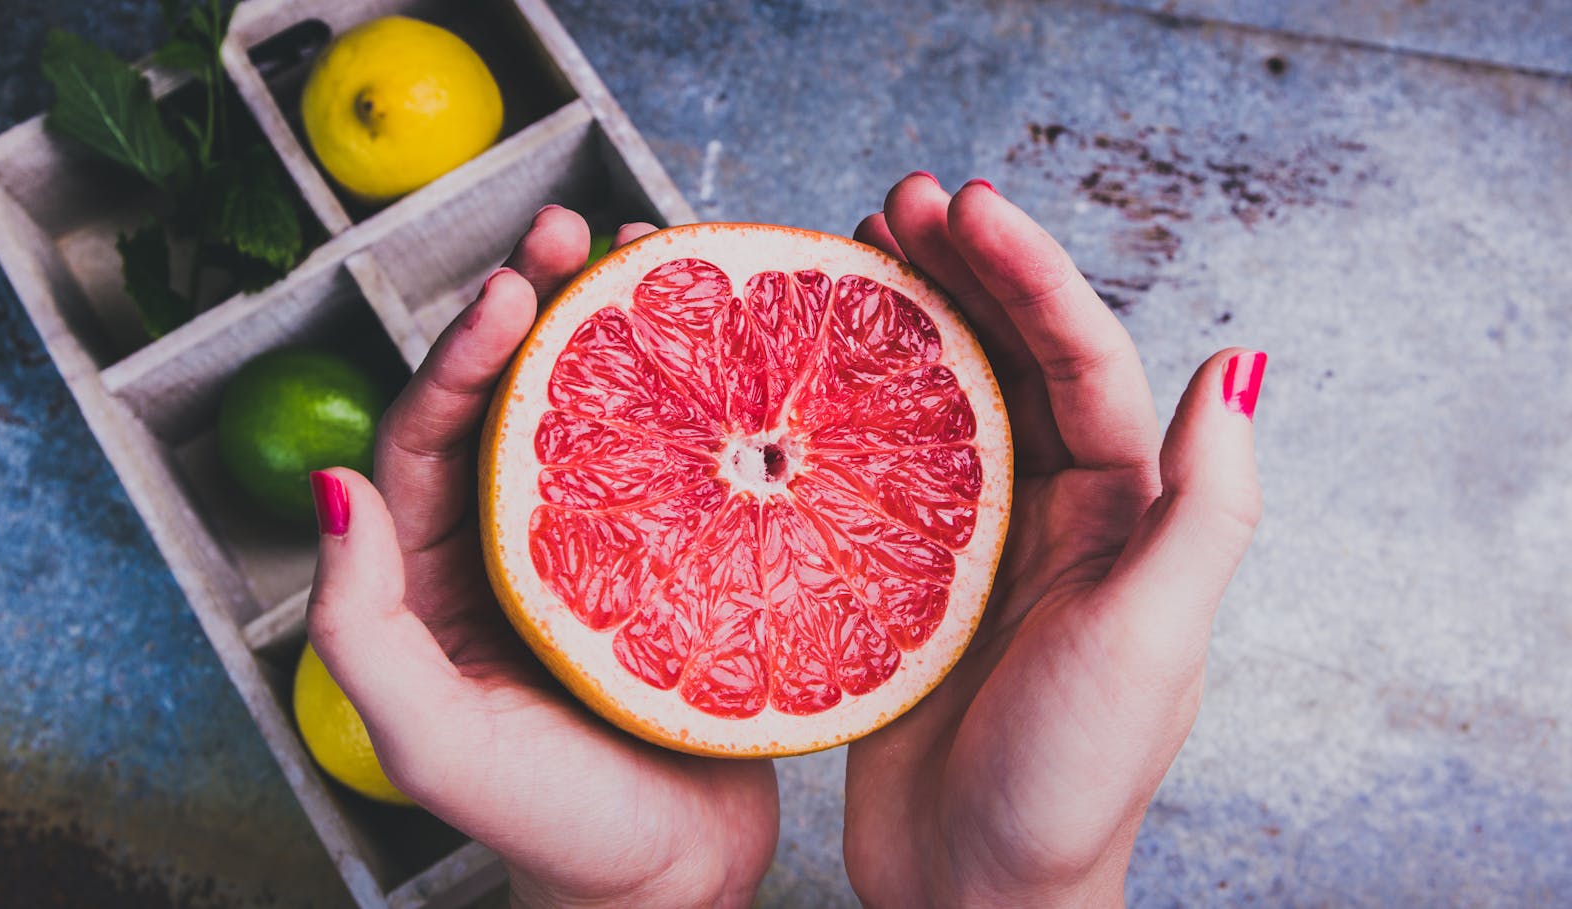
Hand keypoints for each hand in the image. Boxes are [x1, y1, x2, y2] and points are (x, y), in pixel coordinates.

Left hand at [304, 207, 779, 908]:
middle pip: (518, 399)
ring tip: (652, 253)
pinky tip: (733, 351)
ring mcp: (604, 545)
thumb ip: (360, 625)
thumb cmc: (548, 824)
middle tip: (577, 229)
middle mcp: (514, 542)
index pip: (430, 436)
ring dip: (622, 331)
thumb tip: (330, 483)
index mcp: (437, 572)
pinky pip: (682, 461)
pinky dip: (700, 399)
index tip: (513, 289)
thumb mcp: (430, 738)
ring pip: (604, 412)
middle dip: (541, 306)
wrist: (669, 885)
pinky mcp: (682, 559)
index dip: (463, 355)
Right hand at [842, 175, 1264, 906]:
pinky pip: (874, 472)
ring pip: (940, 402)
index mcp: (1123, 514)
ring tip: (853, 248)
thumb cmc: (1072, 784)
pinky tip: (802, 370)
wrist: (974, 894)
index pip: (1082, 361)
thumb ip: (1207, 509)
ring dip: (903, 321)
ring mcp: (972, 543)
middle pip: (1010, 360)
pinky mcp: (901, 582)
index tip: (969, 208)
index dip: (1032, 275)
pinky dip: (844, 412)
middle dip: (964, 272)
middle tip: (898, 200)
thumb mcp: (1155, 642)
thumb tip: (1237, 367)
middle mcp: (1052, 512)